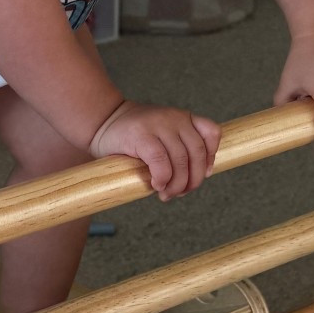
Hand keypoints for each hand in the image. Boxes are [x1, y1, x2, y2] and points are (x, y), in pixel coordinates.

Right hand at [90, 100, 220, 199]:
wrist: (102, 120)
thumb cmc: (133, 135)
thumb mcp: (162, 134)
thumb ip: (178, 148)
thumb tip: (190, 182)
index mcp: (183, 118)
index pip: (211, 133)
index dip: (211, 157)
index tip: (205, 174)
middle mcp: (175, 118)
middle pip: (197, 153)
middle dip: (193, 179)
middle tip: (181, 193)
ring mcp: (158, 125)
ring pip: (181, 160)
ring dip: (177, 184)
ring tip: (166, 194)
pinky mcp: (142, 136)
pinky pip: (161, 162)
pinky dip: (162, 178)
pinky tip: (156, 185)